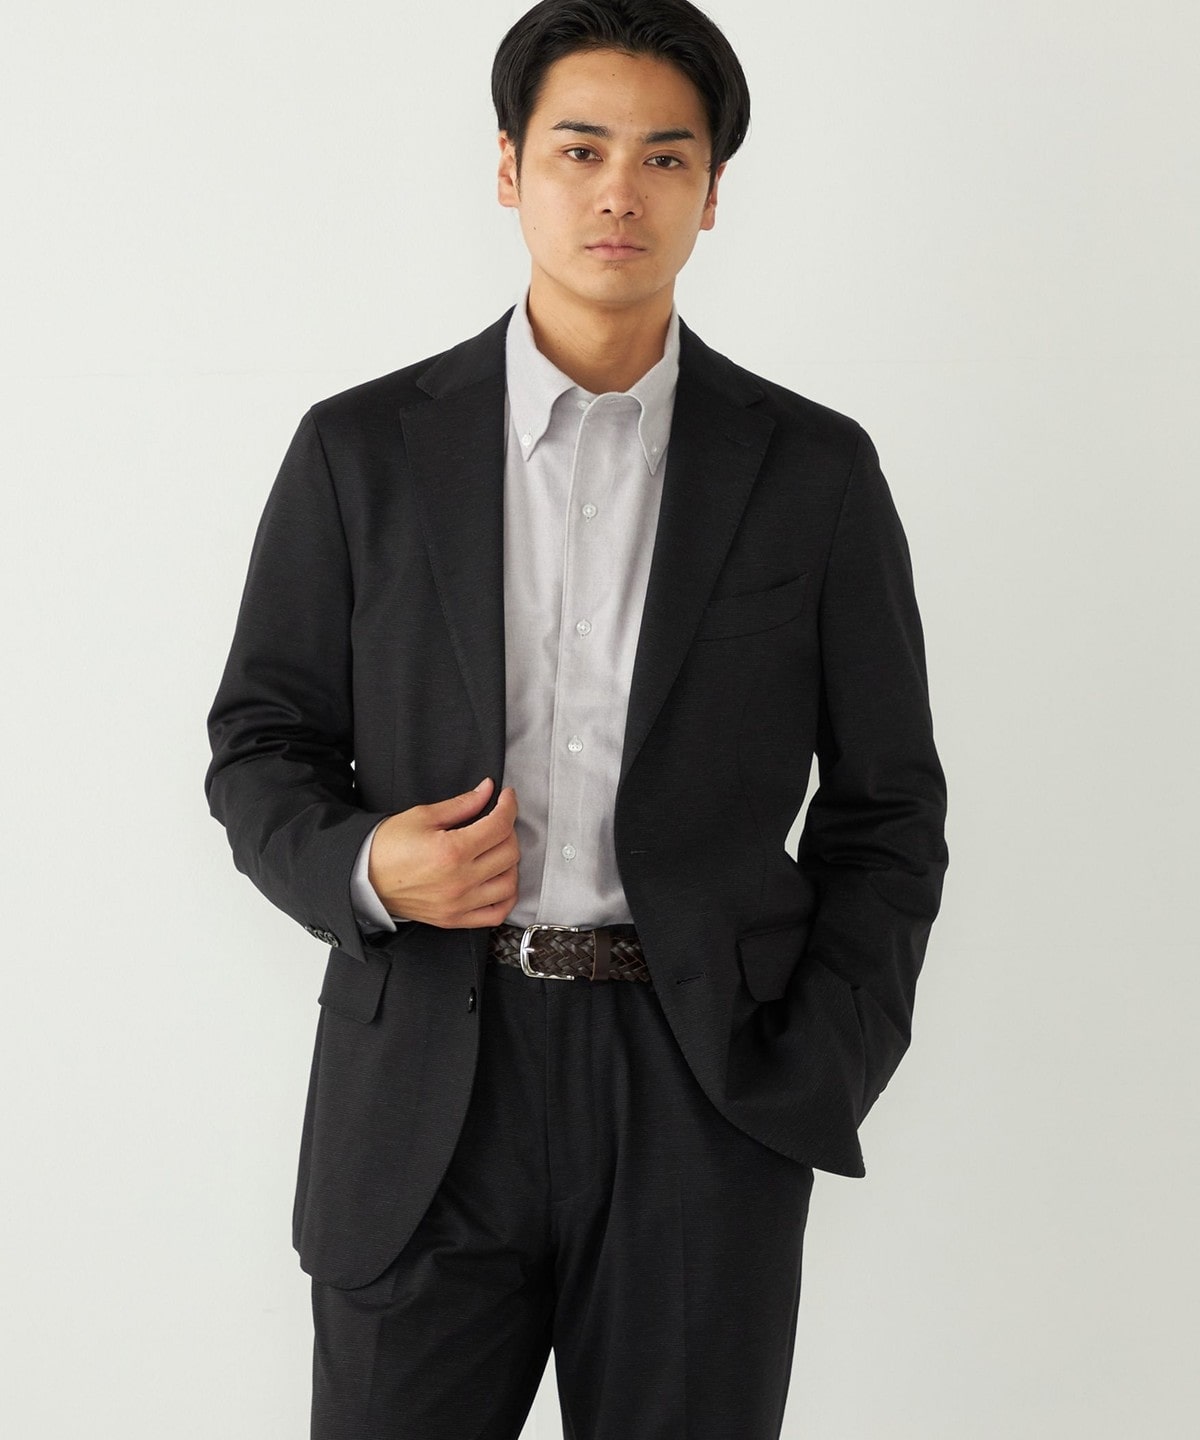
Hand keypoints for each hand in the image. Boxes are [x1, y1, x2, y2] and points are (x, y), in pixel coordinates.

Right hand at [367, 777, 519, 927]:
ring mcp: (459, 904)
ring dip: (511, 863)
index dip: (509, 806)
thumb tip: (487, 791)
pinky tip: (500, 880)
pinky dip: (506, 897)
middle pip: (509, 853)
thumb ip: (462, 804)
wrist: (364, 878)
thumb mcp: (423, 816)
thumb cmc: (388, 846)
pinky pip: (496, 913)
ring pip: (509, 883)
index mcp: (452, 851)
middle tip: (497, 821)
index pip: (499, 826)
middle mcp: (460, 880)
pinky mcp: (455, 919)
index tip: (506, 798)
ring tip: (497, 850)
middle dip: (509, 830)